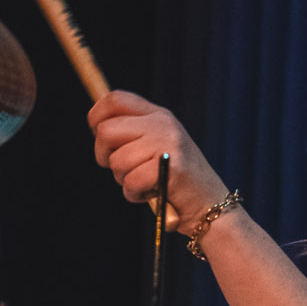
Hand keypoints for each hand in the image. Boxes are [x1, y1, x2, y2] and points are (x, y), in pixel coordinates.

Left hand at [88, 90, 227, 232]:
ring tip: (145, 183)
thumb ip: (132, 133)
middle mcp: (163, 124)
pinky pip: (131, 181)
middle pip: (106, 130)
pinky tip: (151, 194)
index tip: (99, 137)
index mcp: (158, 115)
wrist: (210, 206)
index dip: (97, 117)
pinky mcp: (171, 168)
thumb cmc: (175, 181)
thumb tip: (97, 127)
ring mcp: (168, 143)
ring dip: (123, 180)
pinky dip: (135, 194)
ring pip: (117, 161)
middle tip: (122, 170)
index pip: (115, 100)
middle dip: (104, 155)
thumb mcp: (155, 147)